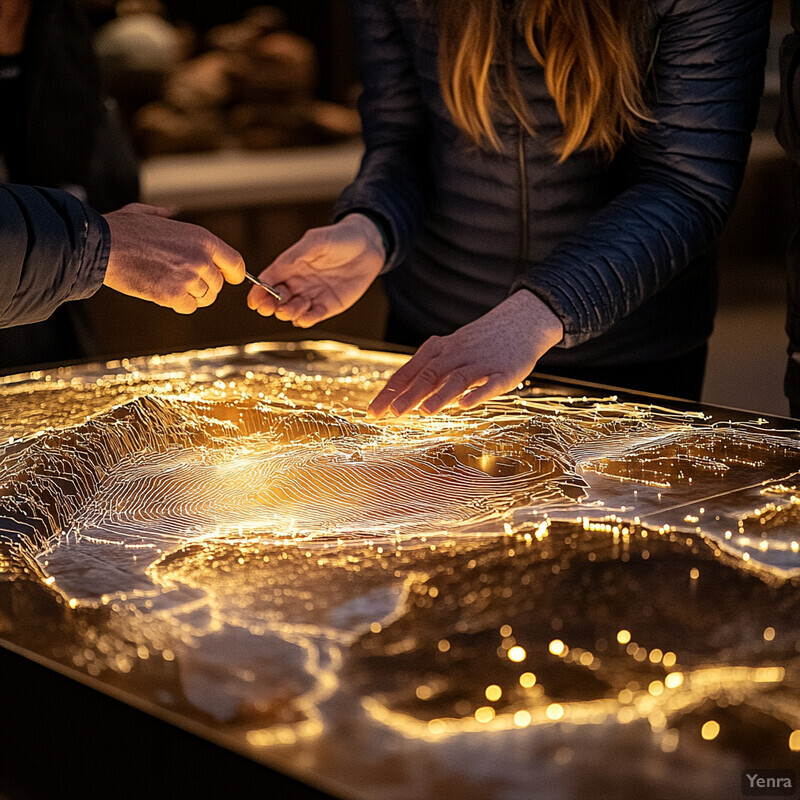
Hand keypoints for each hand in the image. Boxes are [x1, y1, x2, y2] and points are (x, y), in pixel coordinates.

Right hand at [103, 204, 244, 313]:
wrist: (101, 245)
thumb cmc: (121, 230)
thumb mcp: (147, 212)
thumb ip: (167, 214)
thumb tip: (172, 211)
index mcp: (201, 238)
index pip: (235, 263)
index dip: (233, 274)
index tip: (228, 279)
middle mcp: (200, 258)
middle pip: (218, 285)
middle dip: (204, 287)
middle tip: (184, 283)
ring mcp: (188, 277)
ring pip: (205, 298)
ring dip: (191, 297)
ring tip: (171, 287)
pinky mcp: (173, 295)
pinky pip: (188, 308)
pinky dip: (178, 305)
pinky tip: (163, 294)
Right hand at [247, 213, 385, 326]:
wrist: (368, 246)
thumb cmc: (340, 238)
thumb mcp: (317, 241)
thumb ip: (297, 254)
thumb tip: (280, 267)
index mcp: (289, 266)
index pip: (267, 281)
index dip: (258, 292)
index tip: (254, 301)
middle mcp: (296, 283)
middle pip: (275, 301)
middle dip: (270, 306)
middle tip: (273, 307)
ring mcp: (311, 296)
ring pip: (291, 312)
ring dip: (289, 313)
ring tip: (297, 305)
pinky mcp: (327, 306)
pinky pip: (311, 318)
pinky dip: (306, 320)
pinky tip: (307, 316)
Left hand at [367, 290, 563, 417]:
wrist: (519, 322)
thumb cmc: (477, 343)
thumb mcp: (447, 352)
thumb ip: (425, 374)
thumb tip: (399, 399)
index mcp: (438, 351)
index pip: (409, 372)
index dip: (390, 392)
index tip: (373, 412)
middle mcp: (455, 355)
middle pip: (429, 375)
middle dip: (410, 394)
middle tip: (392, 413)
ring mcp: (480, 363)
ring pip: (457, 379)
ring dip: (440, 395)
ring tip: (424, 412)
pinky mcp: (503, 372)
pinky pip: (489, 383)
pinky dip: (476, 394)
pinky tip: (464, 406)